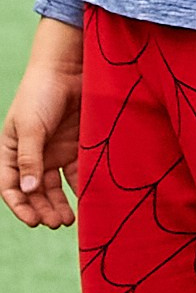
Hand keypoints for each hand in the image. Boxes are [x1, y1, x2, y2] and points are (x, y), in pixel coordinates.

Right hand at [2, 18, 84, 227]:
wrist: (68, 69)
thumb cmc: (40, 94)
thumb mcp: (30, 127)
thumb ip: (29, 158)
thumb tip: (26, 190)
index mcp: (11, 152)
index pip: (10, 187)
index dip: (19, 206)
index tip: (33, 221)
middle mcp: (32, 156)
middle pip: (34, 192)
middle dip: (43, 209)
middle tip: (57, 223)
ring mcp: (54, 153)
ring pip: (54, 188)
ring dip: (60, 205)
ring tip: (69, 220)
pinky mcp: (77, 148)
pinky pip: (77, 173)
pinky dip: (80, 187)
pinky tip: (88, 200)